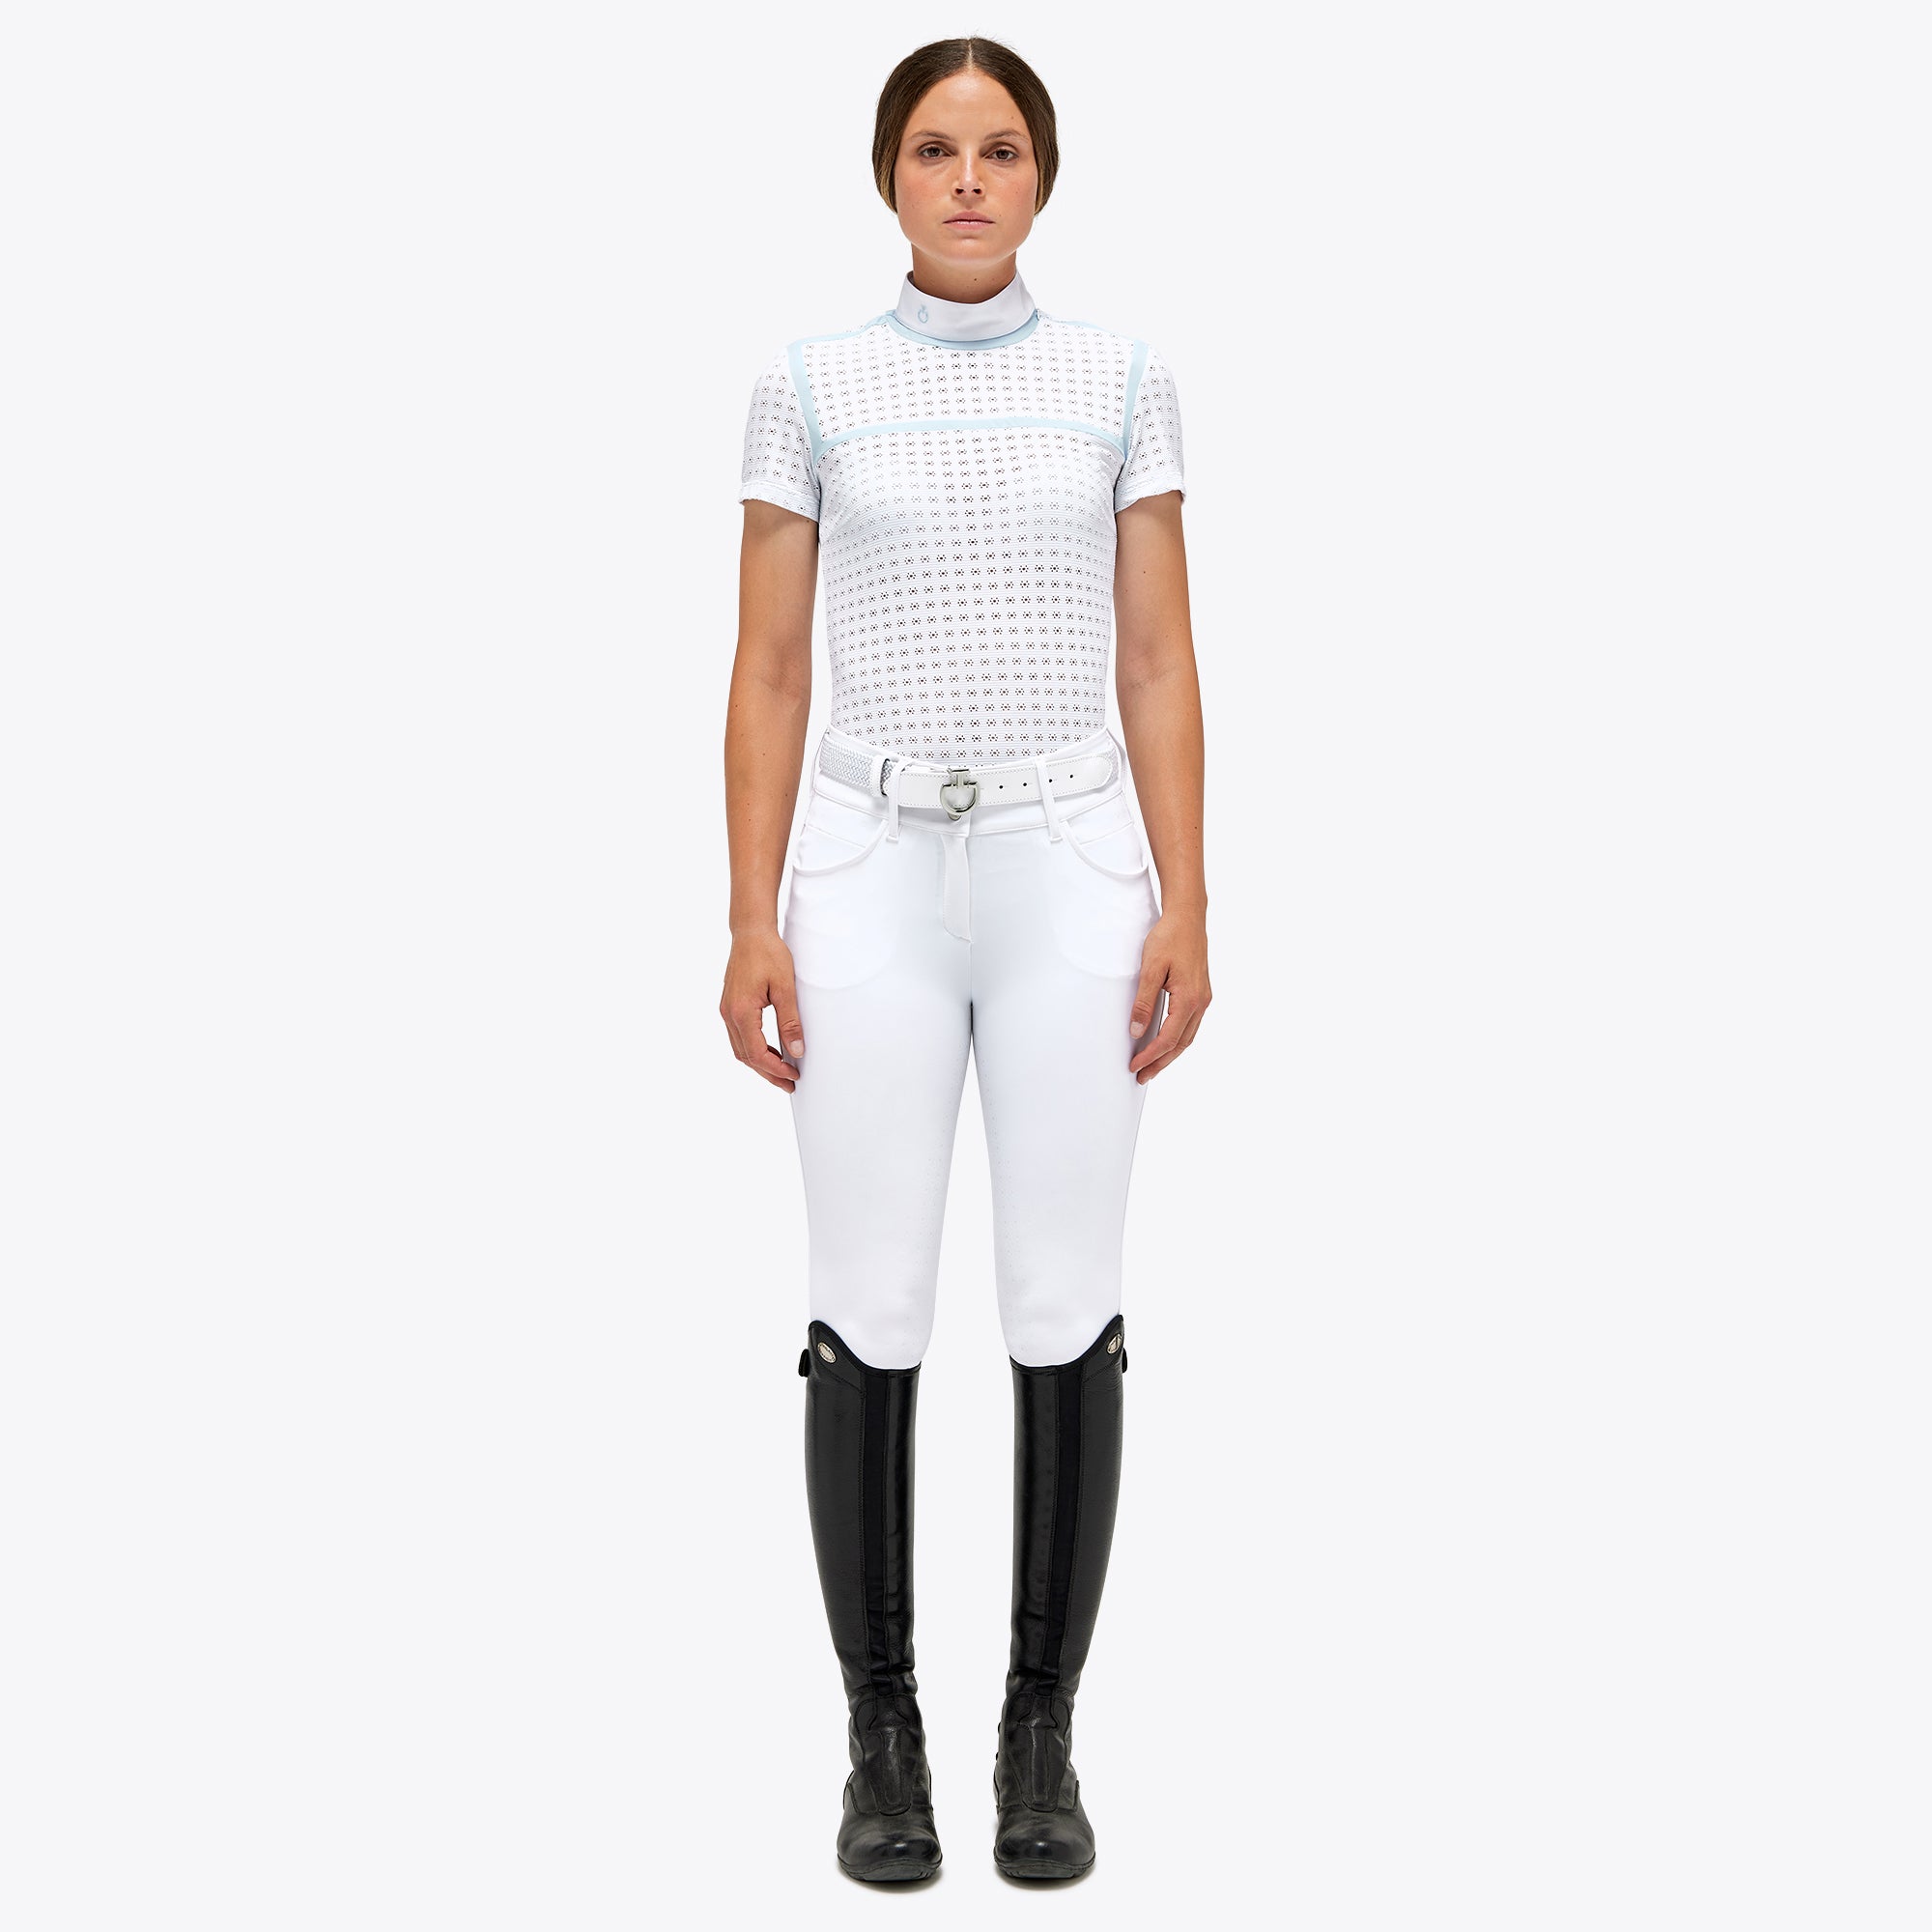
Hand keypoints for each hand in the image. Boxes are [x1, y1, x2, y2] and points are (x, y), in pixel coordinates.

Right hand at [720, 927, 805, 1090]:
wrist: (750, 932)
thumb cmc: (768, 953)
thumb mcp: (785, 988)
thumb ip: (790, 1022)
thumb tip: (797, 1051)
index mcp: (741, 1012)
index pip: (757, 1054)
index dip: (776, 1069)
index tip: (794, 1076)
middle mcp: (729, 1014)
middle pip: (746, 1056)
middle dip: (768, 1073)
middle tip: (790, 1083)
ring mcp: (726, 1010)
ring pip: (740, 1048)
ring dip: (760, 1063)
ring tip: (782, 1071)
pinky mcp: (729, 1005)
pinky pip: (739, 1036)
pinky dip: (754, 1048)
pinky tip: (771, 1050)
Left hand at [1128, 908, 1210, 1082]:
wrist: (1188, 917)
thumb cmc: (1169, 938)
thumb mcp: (1151, 969)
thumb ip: (1143, 1002)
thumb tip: (1136, 1031)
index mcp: (1189, 999)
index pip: (1167, 1038)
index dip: (1150, 1056)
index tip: (1134, 1066)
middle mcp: (1200, 1003)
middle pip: (1180, 1044)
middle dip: (1161, 1063)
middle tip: (1142, 1077)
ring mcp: (1203, 998)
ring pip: (1188, 1037)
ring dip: (1170, 1054)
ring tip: (1152, 1066)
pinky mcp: (1201, 993)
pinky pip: (1190, 1025)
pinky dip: (1178, 1039)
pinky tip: (1166, 1042)